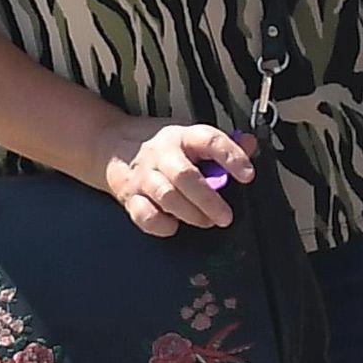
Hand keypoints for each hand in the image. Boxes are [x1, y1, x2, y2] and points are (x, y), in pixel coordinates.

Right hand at [97, 120, 254, 235]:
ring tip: (206, 222)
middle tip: (225, 217)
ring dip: (190, 213)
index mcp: (182, 136)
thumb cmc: (161, 145)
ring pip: (166, 196)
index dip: (231, 156)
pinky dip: (160, 225)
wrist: (110, 143)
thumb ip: (222, 144)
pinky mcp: (130, 197)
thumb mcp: (190, 136)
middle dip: (209, 200)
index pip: (210, 140)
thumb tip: (251, 143)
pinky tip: (173, 226)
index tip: (247, 175)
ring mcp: (144, 177)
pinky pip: (144, 215)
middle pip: (185, 176)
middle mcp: (162, 155)